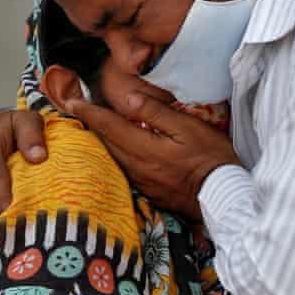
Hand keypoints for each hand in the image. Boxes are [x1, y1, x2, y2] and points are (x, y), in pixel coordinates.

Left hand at [66, 93, 241, 220]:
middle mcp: (137, 167)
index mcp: (144, 148)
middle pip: (106, 143)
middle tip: (77, 110)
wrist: (223, 195)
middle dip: (90, 125)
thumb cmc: (210, 157)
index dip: (89, 112)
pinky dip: (115, 155)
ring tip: (92, 127)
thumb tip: (128, 98)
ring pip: (113, 157)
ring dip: (101, 141)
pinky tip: (117, 150)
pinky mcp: (149, 191)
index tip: (71, 101)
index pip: (109, 126)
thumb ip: (156, 113)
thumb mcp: (187, 127)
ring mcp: (142, 181)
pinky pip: (124, 169)